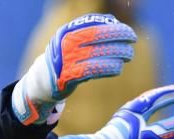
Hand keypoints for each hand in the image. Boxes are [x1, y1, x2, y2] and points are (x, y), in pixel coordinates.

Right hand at [13, 13, 136, 124]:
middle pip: (97, 36)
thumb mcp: (73, 41)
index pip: (94, 24)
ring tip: (129, 55)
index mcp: (67, 31)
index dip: (113, 27)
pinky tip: (118, 68)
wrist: (41, 82)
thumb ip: (89, 32)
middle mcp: (65, 43)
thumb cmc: (64, 60)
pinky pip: (92, 70)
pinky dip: (107, 67)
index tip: (128, 32)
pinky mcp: (67, 76)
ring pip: (97, 53)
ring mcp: (65, 60)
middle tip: (132, 41)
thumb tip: (114, 22)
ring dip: (117, 53)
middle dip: (118, 37)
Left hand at [60, 83, 173, 138]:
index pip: (159, 96)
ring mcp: (129, 117)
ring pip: (150, 105)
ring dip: (163, 101)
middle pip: (155, 98)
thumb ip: (163, 133)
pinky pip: (146, 114)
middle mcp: (132, 110)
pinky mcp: (127, 126)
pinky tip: (158, 116)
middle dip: (171, 94)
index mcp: (136, 109)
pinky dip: (156, 112)